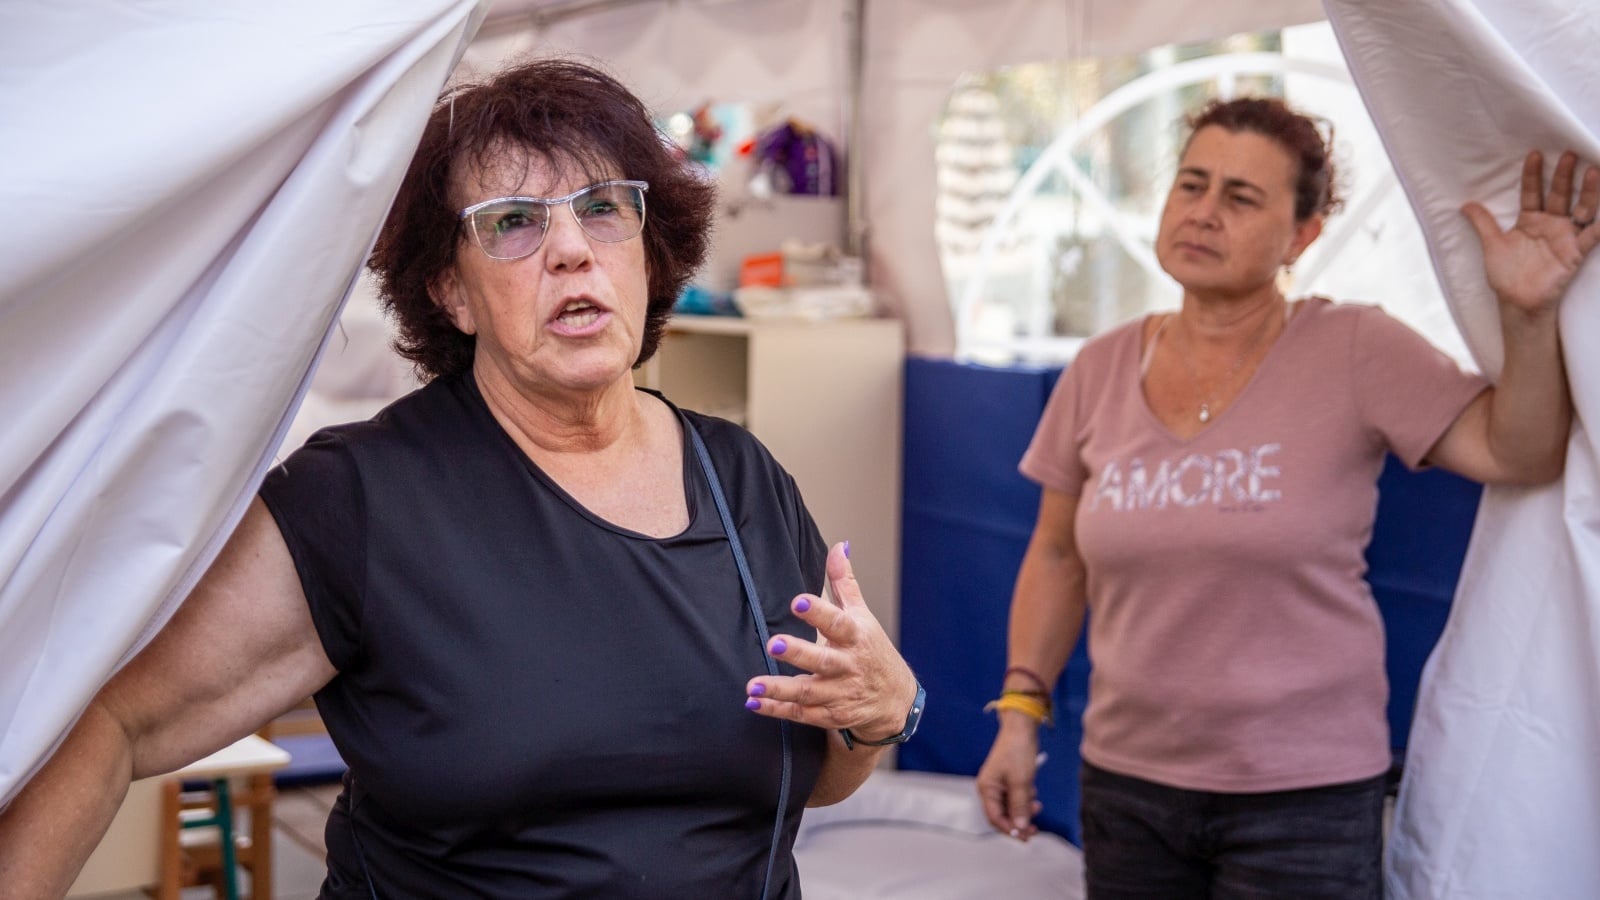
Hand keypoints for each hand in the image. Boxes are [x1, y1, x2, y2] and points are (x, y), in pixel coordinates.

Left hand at [744, 542, 917, 740]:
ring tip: (753, 685)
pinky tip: (755, 703)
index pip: (838, 622)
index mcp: (856, 637)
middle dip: (799, 653)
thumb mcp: (863, 616)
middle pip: (823, 660)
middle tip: (774, 643)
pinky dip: (777, 710)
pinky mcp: (830, 715)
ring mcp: (839, 693)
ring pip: (809, 692)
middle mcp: (848, 666)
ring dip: (780, 689)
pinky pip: (800, 714)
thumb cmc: (872, 650)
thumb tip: (839, 545)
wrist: (895, 701)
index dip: (819, 612)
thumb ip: (845, 582)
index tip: (798, 602)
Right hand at [976, 719, 1043, 840]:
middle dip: (1018, 822)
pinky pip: (1015, 797)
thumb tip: (1020, 827)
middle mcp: (990, 788)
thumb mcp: (1021, 782)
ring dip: (1024, 810)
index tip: (1025, 836)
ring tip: (1037, 806)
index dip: (1010, 829)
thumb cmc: (1018, 751)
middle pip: (1002, 815)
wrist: (1021, 727)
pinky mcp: (1008, 779)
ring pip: (1011, 807)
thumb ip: (1019, 806)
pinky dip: (1025, 800)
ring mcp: (999, 784)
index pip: (995, 818)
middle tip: (1035, 829)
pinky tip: (1033, 795)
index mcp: (987, 788)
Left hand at [1462, 150, 1599, 315]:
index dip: (1533, 175)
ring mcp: (1565, 236)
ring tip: (1593, 171)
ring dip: (1588, 192)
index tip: (1534, 154)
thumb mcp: (1492, 245)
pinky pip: (1592, 236)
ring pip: (1580, 209)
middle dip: (1563, 175)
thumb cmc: (1506, 274)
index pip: (1532, 192)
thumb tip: (1464, 205)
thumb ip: (1482, 224)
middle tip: (1569, 154)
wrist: (1517, 302)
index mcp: (1529, 220)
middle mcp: (1550, 223)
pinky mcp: (1575, 252)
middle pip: (1559, 195)